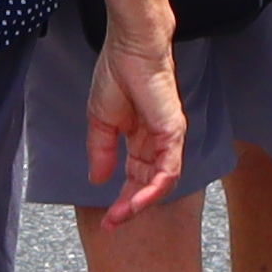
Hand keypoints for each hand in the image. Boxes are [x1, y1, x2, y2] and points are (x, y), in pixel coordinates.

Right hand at [87, 16, 187, 222]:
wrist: (129, 47)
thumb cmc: (117, 73)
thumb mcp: (101, 121)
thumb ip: (101, 151)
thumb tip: (97, 180)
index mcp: (141, 139)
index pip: (135, 178)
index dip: (122, 200)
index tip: (106, 220)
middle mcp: (157, 142)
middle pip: (148, 186)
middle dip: (130, 208)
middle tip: (112, 224)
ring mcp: (168, 139)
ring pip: (161, 184)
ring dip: (140, 203)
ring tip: (121, 216)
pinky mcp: (173, 133)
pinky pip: (168, 170)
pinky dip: (154, 189)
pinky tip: (137, 201)